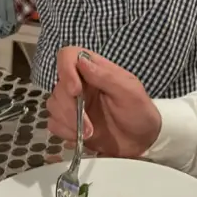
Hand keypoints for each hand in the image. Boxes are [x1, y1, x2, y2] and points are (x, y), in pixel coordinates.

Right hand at [47, 47, 161, 157]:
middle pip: (58, 86)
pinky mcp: (69, 122)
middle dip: (70, 108)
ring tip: (89, 133)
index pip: (69, 56)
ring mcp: (74, 103)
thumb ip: (106, 76)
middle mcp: (80, 83)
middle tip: (88, 125)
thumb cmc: (139, 111)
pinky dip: (64, 131)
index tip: (75, 91)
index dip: (66, 70)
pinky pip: (53, 122)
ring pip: (53, 105)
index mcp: (95, 69)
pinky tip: (80, 137)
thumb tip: (81, 61)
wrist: (142, 141)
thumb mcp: (130, 92)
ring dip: (68, 121)